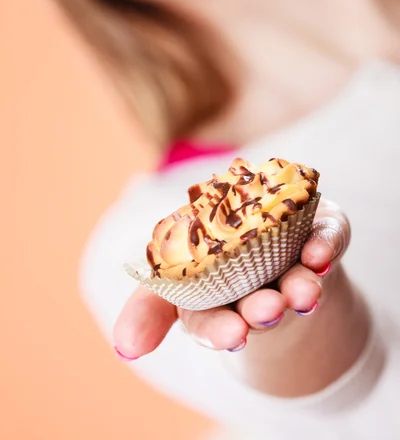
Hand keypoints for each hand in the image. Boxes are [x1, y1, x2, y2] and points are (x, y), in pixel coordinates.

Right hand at [114, 198, 350, 359]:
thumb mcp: (169, 283)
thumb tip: (124, 348)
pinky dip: (327, 244)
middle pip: (259, 304)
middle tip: (268, 310)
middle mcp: (258, 286)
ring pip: (299, 280)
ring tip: (303, 293)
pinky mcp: (322, 233)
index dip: (218, 330)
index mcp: (216, 298)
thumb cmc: (212, 261)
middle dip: (262, 310)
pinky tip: (320, 254)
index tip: (231, 335)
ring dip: (301, 288)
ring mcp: (293, 261)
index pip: (211, 321)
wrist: (267, 236)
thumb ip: (148, 308)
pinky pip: (331, 238)